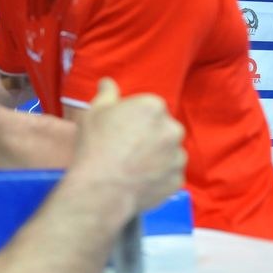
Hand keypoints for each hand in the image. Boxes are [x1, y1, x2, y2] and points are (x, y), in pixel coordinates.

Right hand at [70, 78, 185, 212]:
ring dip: (155, 155)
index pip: (149, 108)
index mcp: (153, 107)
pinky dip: (157, 175)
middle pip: (162, 128)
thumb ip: (106, 93)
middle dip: (148, 135)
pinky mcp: (177, 179)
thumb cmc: (95, 146)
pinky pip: (169, 173)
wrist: (101, 189)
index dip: (132, 118)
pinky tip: (137, 178)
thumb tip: (107, 83)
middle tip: (125, 147)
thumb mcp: (94, 112)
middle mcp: (172, 128)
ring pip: (168, 151)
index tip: (119, 129)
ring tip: (130, 165)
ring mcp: (177, 156)